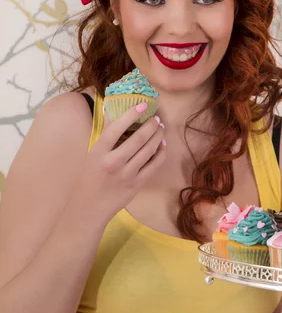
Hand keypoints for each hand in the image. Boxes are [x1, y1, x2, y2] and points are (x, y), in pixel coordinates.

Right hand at [71, 103, 165, 222]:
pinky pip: (154, 165)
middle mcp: (113, 162)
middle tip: (156, 118)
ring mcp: (126, 174)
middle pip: (138, 138)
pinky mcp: (137, 184)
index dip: (131, 114)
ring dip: (158, 136)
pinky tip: (162, 144)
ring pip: (149, 150)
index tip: (142, 105)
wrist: (89, 207)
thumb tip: (109, 108)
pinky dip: (161, 152)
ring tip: (161, 128)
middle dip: (151, 125)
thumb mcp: (92, 153)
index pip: (116, 128)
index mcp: (98, 152)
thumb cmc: (88, 177)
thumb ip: (104, 133)